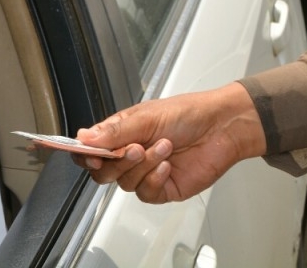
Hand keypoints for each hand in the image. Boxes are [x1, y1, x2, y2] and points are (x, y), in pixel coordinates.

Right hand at [73, 82, 266, 203]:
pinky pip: (145, 193)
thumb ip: (115, 131)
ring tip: (164, 146)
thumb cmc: (189, 113)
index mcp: (123, 132)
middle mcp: (131, 154)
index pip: (90, 148)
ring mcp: (145, 172)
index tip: (87, 153)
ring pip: (124, 183)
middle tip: (133, 148)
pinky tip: (168, 165)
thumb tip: (83, 137)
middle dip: (115, 162)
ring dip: (143, 165)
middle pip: (102, 172)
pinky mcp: (161, 188)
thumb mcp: (148, 117)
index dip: (83, 154)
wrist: (222, 126)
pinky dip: (154, 178)